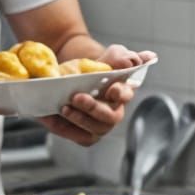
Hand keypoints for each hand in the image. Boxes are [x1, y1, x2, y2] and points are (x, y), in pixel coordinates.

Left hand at [41, 45, 156, 146]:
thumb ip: (120, 57)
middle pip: (110, 116)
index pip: (126, 94)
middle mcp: (113, 111)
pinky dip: (65, 129)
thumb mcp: (103, 58)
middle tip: (77, 97)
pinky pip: (79, 137)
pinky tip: (53, 118)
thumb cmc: (89, 70)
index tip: (111, 89)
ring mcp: (100, 125)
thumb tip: (142, 57)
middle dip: (94, 107)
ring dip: (79, 119)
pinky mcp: (86, 135)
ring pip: (95, 129)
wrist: (67, 80)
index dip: (121, 92)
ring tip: (64, 108)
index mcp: (121, 92)